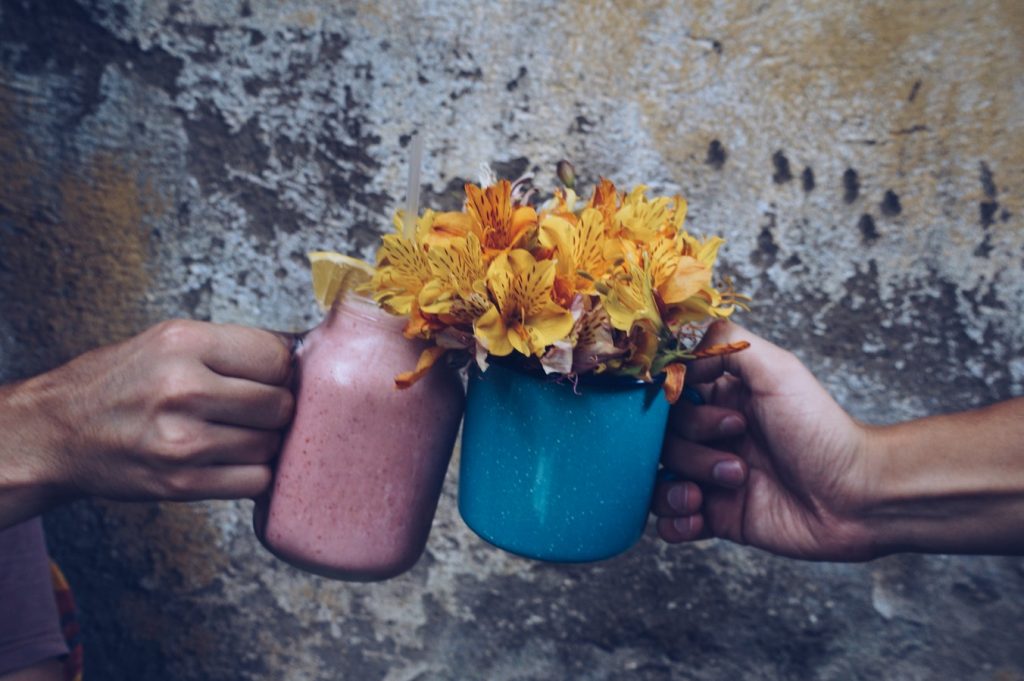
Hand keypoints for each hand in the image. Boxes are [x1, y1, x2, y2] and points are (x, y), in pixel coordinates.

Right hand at [0, 320, 294, 526]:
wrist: (59, 432)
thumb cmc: (123, 382)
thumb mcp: (171, 341)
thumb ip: (235, 347)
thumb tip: (306, 352)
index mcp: (184, 344)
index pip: (278, 356)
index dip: (285, 369)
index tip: (276, 376)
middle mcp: (183, 389)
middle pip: (281, 403)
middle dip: (279, 407)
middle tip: (260, 408)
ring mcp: (183, 441)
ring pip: (271, 445)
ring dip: (266, 442)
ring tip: (241, 432)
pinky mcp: (181, 484)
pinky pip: (255, 481)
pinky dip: (254, 473)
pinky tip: (234, 459)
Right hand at [651, 321, 877, 560]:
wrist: (856, 497)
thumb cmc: (822, 431)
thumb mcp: (778, 370)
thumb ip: (725, 344)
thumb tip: (679, 359)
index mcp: (721, 399)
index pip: (667, 399)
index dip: (674, 407)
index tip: (705, 411)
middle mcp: (712, 437)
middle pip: (660, 442)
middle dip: (691, 450)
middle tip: (738, 457)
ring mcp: (711, 479)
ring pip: (660, 481)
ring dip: (679, 488)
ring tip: (724, 488)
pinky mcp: (718, 518)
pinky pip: (671, 524)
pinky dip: (675, 523)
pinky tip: (699, 517)